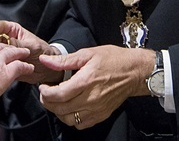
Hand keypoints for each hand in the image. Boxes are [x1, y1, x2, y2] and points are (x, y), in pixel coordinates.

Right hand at [0, 20, 62, 84]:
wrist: (48, 69)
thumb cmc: (43, 52)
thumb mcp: (32, 46)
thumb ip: (19, 44)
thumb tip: (6, 43)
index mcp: (13, 30)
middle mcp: (6, 40)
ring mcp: (5, 52)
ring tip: (0, 61)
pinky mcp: (4, 63)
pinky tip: (2, 68)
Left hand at [37, 45, 155, 129]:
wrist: (135, 72)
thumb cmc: (113, 60)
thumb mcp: (88, 54)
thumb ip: (64, 60)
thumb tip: (45, 60)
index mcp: (86, 81)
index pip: (58, 95)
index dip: (45, 93)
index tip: (43, 87)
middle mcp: (91, 98)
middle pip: (60, 109)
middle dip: (48, 102)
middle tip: (46, 94)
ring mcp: (97, 109)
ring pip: (69, 120)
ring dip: (58, 112)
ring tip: (57, 101)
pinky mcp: (102, 115)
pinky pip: (81, 124)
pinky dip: (71, 119)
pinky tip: (70, 108)